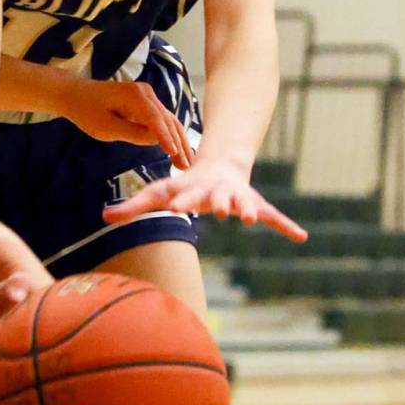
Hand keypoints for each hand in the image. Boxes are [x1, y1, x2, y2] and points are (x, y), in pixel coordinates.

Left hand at [64, 80, 193, 168]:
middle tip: (187, 167)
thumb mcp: (105, 128)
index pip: (155, 119)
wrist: (76, 94)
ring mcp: (148, 97)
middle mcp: (146, 93)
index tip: (174, 154)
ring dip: (178, 141)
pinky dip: (170, 136)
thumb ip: (132, 133)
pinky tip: (178, 152)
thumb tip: (156, 140)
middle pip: (168, 120)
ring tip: (186, 163)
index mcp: (135, 95)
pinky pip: (162, 121)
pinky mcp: (146, 104)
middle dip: (179, 143)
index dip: (166, 138)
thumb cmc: (86, 111)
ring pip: (169, 121)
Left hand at [102, 157, 307, 242]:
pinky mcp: (254, 203)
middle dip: (221, 203)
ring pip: (245, 204)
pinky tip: (301, 236)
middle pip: (218, 198)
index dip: (180, 201)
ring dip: (249, 210)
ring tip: (253, 218)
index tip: (176, 207)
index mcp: (192, 190)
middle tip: (223, 211)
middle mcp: (216, 192)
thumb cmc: (182, 186)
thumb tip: (103, 217)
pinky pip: (273, 216)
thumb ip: (132, 207)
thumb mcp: (157, 194)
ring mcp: (237, 197)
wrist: (217, 167)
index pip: (184, 196)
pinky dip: (286, 225)